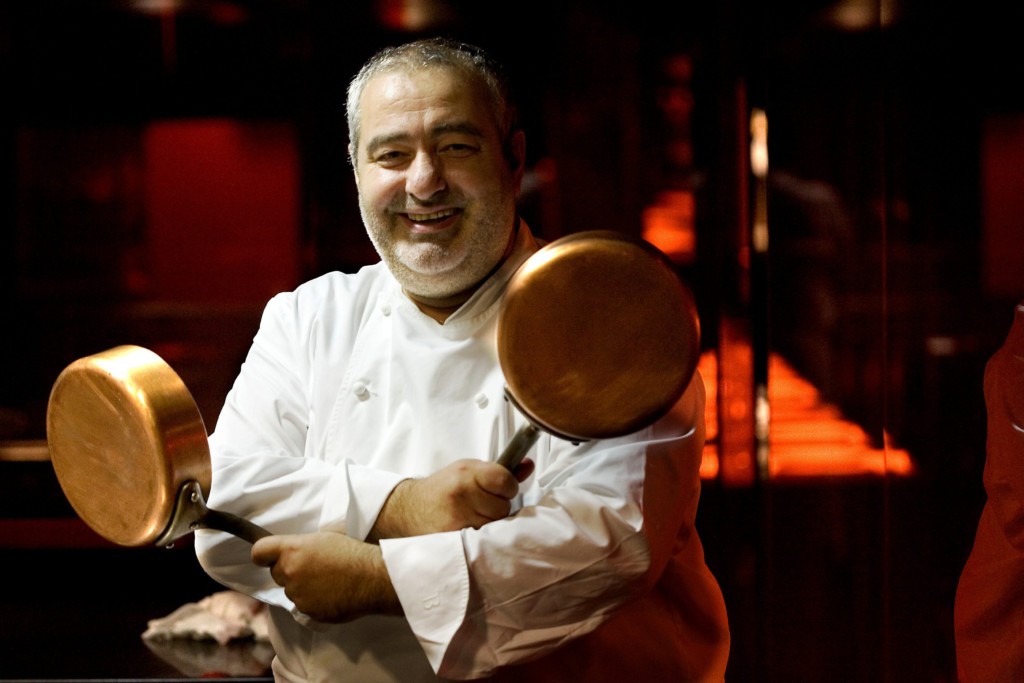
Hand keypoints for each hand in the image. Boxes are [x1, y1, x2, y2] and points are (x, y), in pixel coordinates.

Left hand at [252, 532, 400, 622]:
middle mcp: (290, 573)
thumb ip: (298, 546)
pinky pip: (304, 606)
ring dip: (302, 586)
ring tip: (328, 580)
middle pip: (276, 572)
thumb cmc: (352, 553)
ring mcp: (298, 595)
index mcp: (292, 550)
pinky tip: (332, 593)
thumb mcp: (323, 538)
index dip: (263, 554)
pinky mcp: (308, 612)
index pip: (259, 552)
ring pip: (291, 590)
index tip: (268, 556)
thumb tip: (288, 554)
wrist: (373, 578)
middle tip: (313, 566)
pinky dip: (314, 601)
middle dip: (289, 570)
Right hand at [369, 458, 533, 540]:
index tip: (499, 490)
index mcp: (467, 472)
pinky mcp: (452, 539)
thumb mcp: (469, 470)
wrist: (410, 509)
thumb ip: (500, 471)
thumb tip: (529, 465)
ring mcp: (456, 518)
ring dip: (489, 525)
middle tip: (481, 506)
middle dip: (497, 508)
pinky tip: (468, 530)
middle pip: (503, 508)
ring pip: (494, 527)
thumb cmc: (444, 487)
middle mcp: (461, 493)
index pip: (505, 481)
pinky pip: (481, 542)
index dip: (507, 487)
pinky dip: (480, 538)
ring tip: (473, 518)